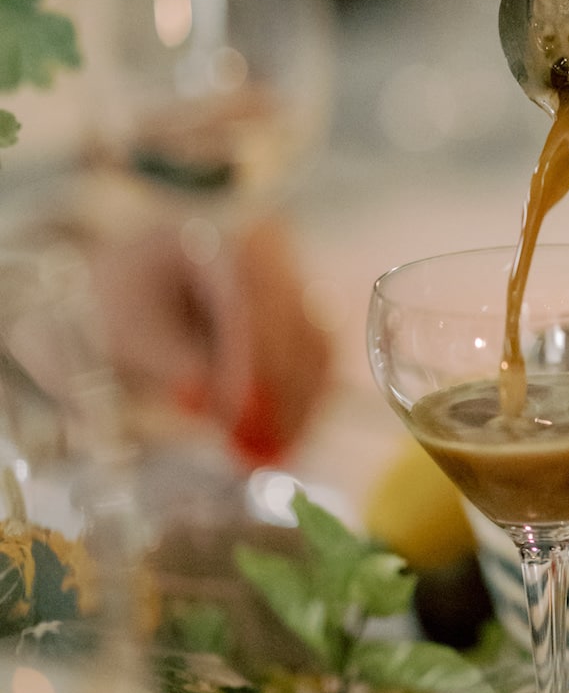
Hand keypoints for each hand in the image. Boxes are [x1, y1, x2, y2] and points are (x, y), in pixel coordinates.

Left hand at [89, 214, 333, 462]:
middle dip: (278, 397)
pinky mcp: (307, 314)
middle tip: (256, 454)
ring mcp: (296, 279)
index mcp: (222, 235)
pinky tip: (280, 442)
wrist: (135, 283)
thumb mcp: (131, 327)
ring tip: (267, 457)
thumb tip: (206, 402)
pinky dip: (302, 405)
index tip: (240, 422)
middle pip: (293, 328)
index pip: (249, 305)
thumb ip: (172, 364)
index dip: (249, 368)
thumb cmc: (126, 299)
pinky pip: (317, 363)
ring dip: (297, 408)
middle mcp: (274, 250)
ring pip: (316, 349)